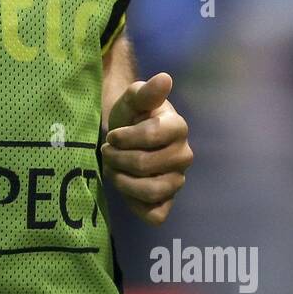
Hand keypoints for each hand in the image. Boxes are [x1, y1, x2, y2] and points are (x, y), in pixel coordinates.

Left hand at [101, 72, 192, 224]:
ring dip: (122, 181)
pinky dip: (135, 205)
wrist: (125, 136)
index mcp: (178, 127)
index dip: (124, 137)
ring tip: (113, 168)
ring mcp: (178, 181)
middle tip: (108, 152)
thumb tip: (165, 79)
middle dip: (117, 159)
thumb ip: (146, 92)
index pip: (150, 136)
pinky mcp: (168, 202)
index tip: (112, 135)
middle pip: (144, 165)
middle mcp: (184, 156)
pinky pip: (155, 214)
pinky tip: (126, 188)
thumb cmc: (131, 116)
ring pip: (150, 192)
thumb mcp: (133, 99)